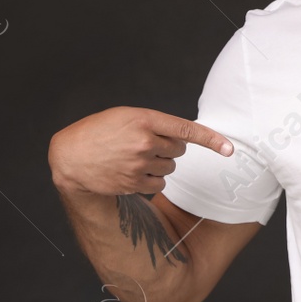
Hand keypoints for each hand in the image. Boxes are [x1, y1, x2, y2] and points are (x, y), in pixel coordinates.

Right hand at [49, 106, 232, 196]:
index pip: (186, 129)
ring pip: (170, 168)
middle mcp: (144, 141)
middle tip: (143, 145)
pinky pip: (159, 185)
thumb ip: (153, 124)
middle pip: (179, 150)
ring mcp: (139, 164)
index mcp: (144, 118)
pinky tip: (131, 173)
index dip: (212, 139)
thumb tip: (183, 140)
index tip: (229, 149)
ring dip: (158, 165)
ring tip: (132, 159)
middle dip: (167, 148)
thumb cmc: (100, 132)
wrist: (71, 157)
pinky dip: (151, 181)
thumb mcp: (125, 117)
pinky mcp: (134, 183)